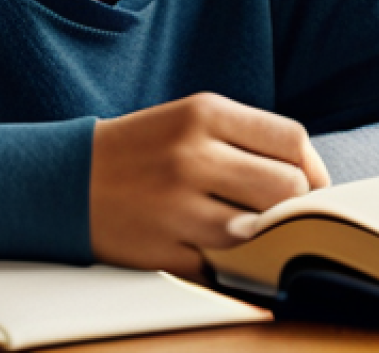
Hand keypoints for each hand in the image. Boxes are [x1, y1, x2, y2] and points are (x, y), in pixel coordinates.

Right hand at [89, 92, 330, 280]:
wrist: (67, 179)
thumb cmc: (144, 148)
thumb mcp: (191, 118)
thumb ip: (248, 137)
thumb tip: (311, 176)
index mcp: (203, 112)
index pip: (290, 139)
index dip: (310, 166)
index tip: (307, 183)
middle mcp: (192, 154)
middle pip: (287, 187)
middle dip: (291, 204)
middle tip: (274, 209)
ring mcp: (178, 205)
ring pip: (262, 230)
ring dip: (264, 235)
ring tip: (246, 228)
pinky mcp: (167, 249)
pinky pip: (227, 265)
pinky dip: (232, 264)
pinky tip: (216, 248)